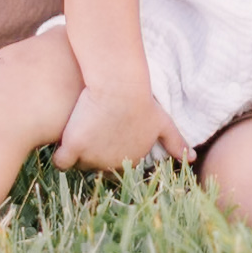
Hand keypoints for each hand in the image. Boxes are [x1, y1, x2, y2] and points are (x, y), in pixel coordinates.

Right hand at [54, 83, 191, 173]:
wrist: (119, 84)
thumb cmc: (140, 99)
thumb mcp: (162, 122)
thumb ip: (175, 142)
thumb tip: (191, 159)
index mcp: (131, 161)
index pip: (114, 167)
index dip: (109, 149)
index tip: (108, 131)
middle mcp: (112, 166)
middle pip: (95, 165)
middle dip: (93, 151)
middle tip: (94, 127)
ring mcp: (92, 159)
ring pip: (78, 163)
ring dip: (77, 150)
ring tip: (80, 127)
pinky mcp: (73, 148)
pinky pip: (61, 161)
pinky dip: (60, 155)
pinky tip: (63, 140)